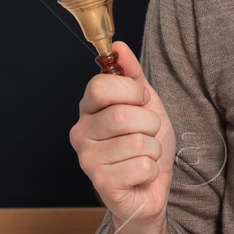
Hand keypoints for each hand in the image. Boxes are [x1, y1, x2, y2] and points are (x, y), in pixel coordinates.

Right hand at [70, 40, 176, 232]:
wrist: (150, 188)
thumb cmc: (145, 145)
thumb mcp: (145, 104)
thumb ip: (132, 75)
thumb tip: (118, 45)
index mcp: (88, 110)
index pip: (100, 85)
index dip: (131, 91)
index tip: (140, 102)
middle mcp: (81, 133)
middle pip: (123, 115)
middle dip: (149, 124)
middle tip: (147, 134)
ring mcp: (88, 161)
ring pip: (138, 142)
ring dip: (153, 149)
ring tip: (143, 156)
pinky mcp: (102, 184)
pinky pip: (142, 166)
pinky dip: (152, 170)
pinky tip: (141, 174)